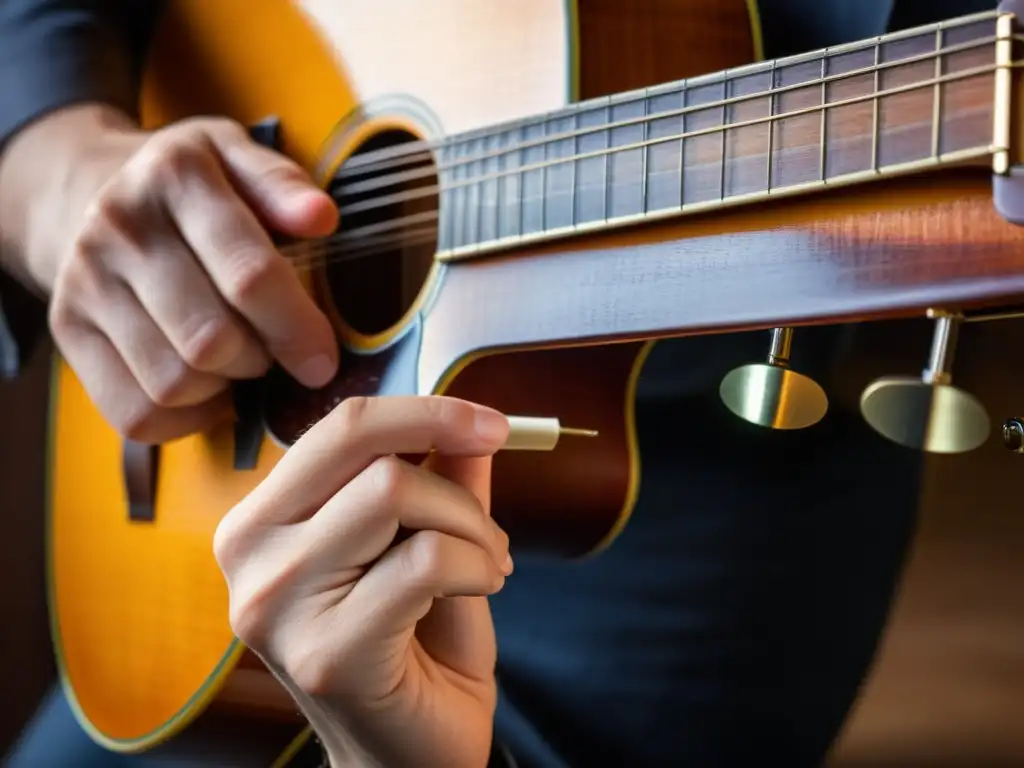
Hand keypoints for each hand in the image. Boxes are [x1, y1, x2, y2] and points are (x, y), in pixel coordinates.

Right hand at [42, 112, 339, 442]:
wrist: (90, 189)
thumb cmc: (192, 186)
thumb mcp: (238, 157)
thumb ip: (283, 185)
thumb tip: (322, 217)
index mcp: (175, 176)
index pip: (249, 276)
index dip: (297, 329)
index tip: (323, 358)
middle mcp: (119, 227)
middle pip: (210, 341)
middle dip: (260, 360)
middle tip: (274, 349)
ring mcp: (84, 282)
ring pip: (173, 383)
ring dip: (223, 388)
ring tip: (238, 360)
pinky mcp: (66, 329)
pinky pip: (135, 412)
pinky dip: (184, 419)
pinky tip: (208, 391)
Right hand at [213, 396, 512, 767]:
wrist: (409, 758)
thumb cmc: (416, 650)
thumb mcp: (430, 545)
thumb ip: (443, 482)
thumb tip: (469, 424)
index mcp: (263, 520)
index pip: (338, 428)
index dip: (423, 410)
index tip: (490, 422)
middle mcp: (249, 554)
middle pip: (361, 448)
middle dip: (451, 468)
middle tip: (492, 507)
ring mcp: (277, 605)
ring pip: (394, 493)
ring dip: (469, 525)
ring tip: (487, 564)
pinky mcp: (325, 652)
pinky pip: (425, 560)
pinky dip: (476, 567)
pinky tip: (479, 591)